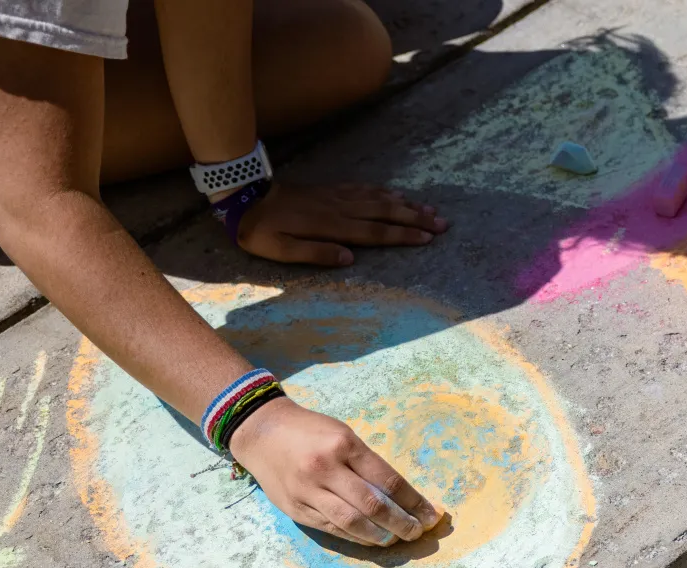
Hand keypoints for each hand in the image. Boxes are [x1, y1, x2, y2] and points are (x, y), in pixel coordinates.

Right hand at [226, 396, 442, 545]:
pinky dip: (355, 537)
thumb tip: (402, 497)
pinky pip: (332, 528)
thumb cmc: (311, 432)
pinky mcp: (296, 508)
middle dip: (401, 523)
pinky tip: (371, 539)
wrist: (261, 432)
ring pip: (352, 523)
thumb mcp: (343, 435)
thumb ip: (368, 464)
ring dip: (380, 536)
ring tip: (396, 539)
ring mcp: (308, 491)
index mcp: (344, 445)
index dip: (413, 502)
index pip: (388, 480)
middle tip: (417, 532)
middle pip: (373, 506)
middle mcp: (325, 469)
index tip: (431, 514)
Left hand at [231, 181, 446, 266]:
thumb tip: (349, 258)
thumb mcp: (279, 249)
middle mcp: (340, 208)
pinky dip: (385, 193)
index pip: (374, 232)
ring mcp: (337, 197)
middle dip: (416, 219)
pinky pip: (365, 189)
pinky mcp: (331, 190)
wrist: (244, 194)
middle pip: (385, 214)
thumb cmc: (259, 229)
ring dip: (407, 205)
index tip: (427, 238)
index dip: (402, 236)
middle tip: (443, 224)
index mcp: (331, 226)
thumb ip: (314, 253)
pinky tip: (398, 196)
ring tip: (431, 210)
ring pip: (379, 200)